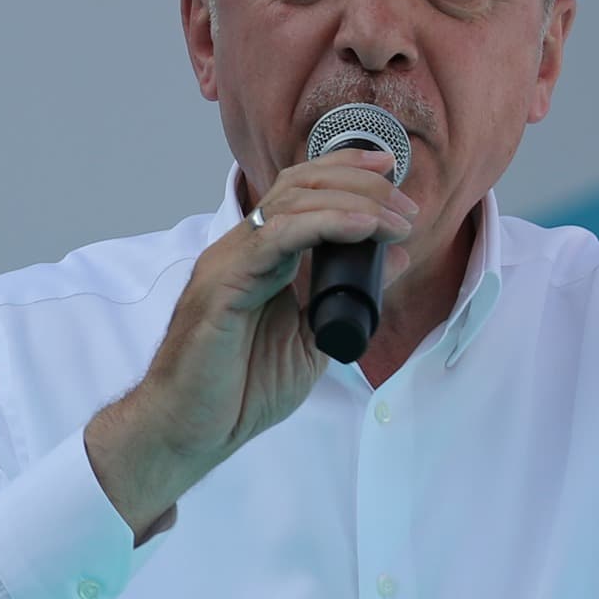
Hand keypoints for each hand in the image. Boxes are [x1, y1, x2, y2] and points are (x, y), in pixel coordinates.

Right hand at [85, 160, 416, 538]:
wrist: (193, 428)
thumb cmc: (239, 388)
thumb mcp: (312, 336)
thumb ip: (347, 296)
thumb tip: (392, 257)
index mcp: (259, 257)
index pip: (299, 191)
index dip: (345, 171)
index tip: (391, 171)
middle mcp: (240, 249)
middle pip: (297, 185)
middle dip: (358, 182)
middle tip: (406, 207)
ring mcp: (228, 263)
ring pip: (289, 203)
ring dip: (352, 203)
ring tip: (394, 221)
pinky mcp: (222, 285)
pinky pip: (274, 239)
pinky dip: (322, 225)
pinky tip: (359, 229)